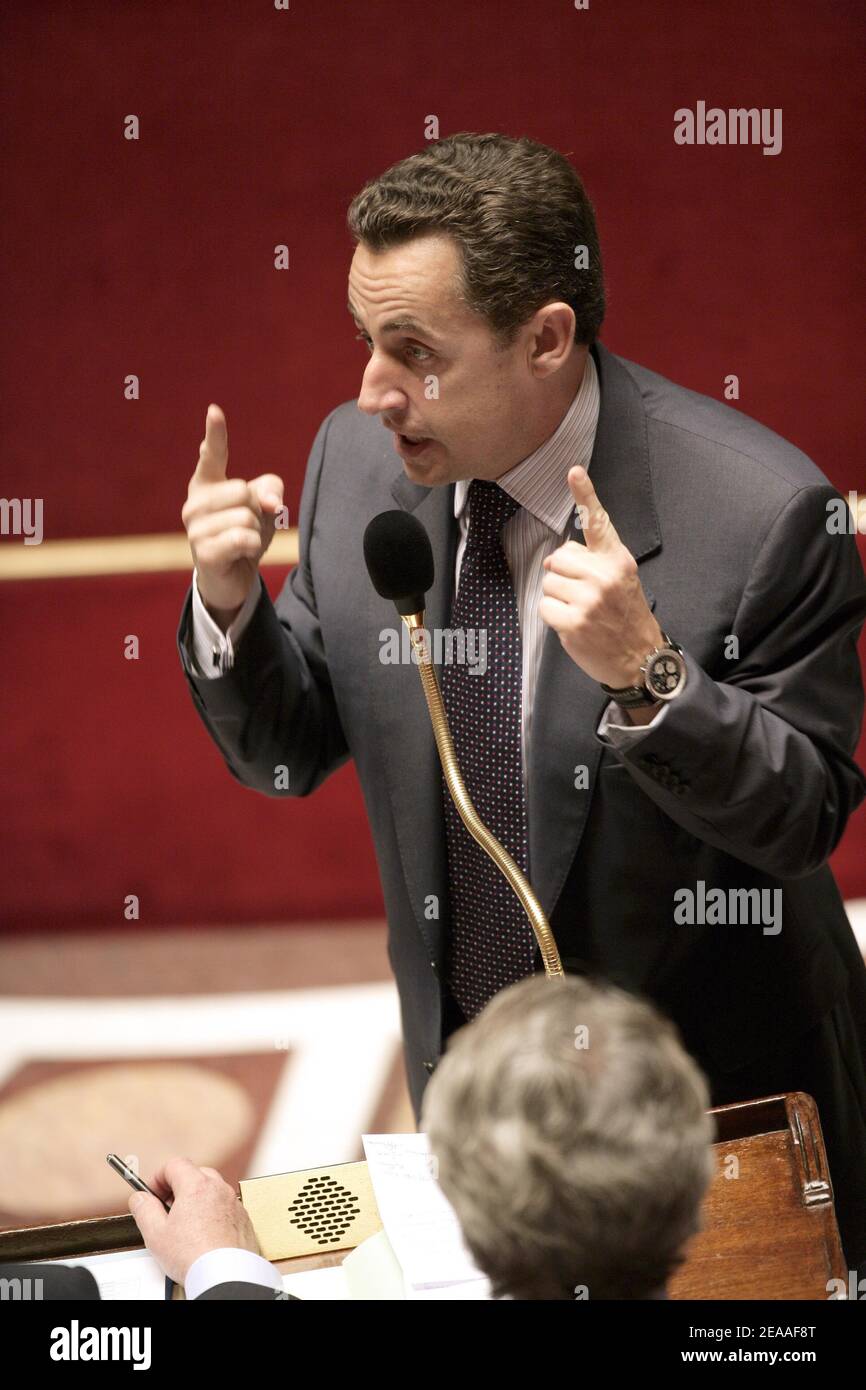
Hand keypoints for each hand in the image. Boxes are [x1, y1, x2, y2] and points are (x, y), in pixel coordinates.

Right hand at [128, 1157, 261, 1285]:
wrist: (225, 1276)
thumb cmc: (194, 1257)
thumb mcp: (155, 1234)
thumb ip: (144, 1210)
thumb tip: (139, 1199)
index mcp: (197, 1186)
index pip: (175, 1164)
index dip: (159, 1177)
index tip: (152, 1192)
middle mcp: (219, 1189)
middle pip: (195, 1173)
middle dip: (178, 1186)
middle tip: (167, 1208)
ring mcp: (233, 1203)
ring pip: (212, 1190)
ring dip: (197, 1200)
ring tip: (185, 1225)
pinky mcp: (243, 1219)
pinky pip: (225, 1207)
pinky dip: (213, 1213)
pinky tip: (204, 1234)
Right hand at [182, 404, 284, 627]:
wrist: (231, 578)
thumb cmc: (245, 533)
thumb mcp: (265, 507)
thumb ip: (272, 490)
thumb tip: (271, 502)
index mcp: (206, 485)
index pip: (212, 455)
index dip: (215, 434)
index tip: (214, 410)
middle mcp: (195, 503)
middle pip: (242, 490)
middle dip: (257, 509)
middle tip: (249, 526)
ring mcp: (195, 529)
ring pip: (245, 516)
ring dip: (256, 531)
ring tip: (244, 542)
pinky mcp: (203, 553)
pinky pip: (242, 538)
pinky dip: (252, 546)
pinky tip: (243, 554)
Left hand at [539, 465, 662, 687]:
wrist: (639, 656)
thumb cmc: (625, 616)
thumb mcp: (619, 581)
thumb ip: (590, 563)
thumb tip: (553, 559)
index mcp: (617, 560)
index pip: (599, 523)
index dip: (585, 494)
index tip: (573, 471)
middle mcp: (604, 575)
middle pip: (559, 558)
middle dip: (564, 575)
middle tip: (584, 595)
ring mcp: (589, 600)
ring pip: (549, 582)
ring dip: (558, 597)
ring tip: (581, 611)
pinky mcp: (574, 622)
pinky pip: (545, 606)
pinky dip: (553, 617)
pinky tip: (573, 625)